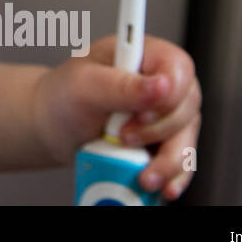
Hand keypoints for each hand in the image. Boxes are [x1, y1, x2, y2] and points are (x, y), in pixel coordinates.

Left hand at [32, 34, 201, 199]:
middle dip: (159, 131)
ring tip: (144, 177)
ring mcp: (166, 113)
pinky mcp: (164, 141)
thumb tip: (162, 85)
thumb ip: (121, 85)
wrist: (54, 127)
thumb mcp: (84, 85)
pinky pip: (180, 161)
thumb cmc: (64, 96)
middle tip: (124, 138)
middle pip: (186, 107)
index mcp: (143, 55)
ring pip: (186, 138)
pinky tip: (164, 187)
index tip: (143, 114)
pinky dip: (173, 176)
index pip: (177, 67)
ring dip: (168, 162)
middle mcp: (161, 82)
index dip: (168, 93)